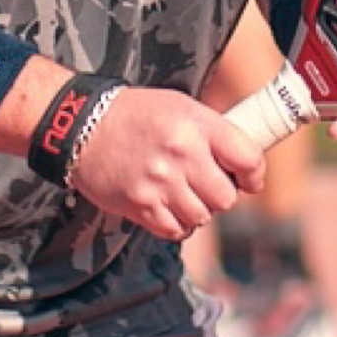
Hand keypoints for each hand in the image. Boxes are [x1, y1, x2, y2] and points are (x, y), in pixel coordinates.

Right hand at [66, 86, 265, 242]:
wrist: (83, 126)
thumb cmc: (136, 114)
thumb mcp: (180, 106)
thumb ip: (212, 132)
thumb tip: (244, 164)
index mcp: (196, 125)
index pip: (248, 158)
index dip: (253, 174)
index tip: (247, 178)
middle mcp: (181, 154)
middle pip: (226, 197)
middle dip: (220, 194)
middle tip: (206, 183)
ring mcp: (160, 183)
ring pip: (202, 217)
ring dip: (197, 209)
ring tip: (182, 192)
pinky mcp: (141, 205)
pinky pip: (176, 230)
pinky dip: (176, 223)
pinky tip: (167, 205)